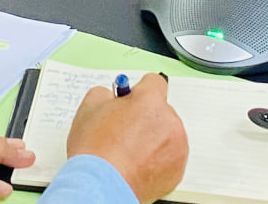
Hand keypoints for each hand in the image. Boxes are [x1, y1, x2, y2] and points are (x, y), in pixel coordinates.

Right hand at [66, 73, 187, 203]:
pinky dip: (158, 159)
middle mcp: (169, 120)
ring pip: (166, 133)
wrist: (101, 185)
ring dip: (153, 138)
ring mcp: (177, 147)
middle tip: (124, 130)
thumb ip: (106, 93)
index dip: (139, 91)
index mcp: (150, 100)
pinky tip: (138, 164)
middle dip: (145, 116)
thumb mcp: (90, 106)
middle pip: (160, 110)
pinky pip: (169, 156)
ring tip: (130, 152)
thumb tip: (113, 96)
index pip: (154, 82)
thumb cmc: (95, 149)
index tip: (132, 100)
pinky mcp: (177, 170)